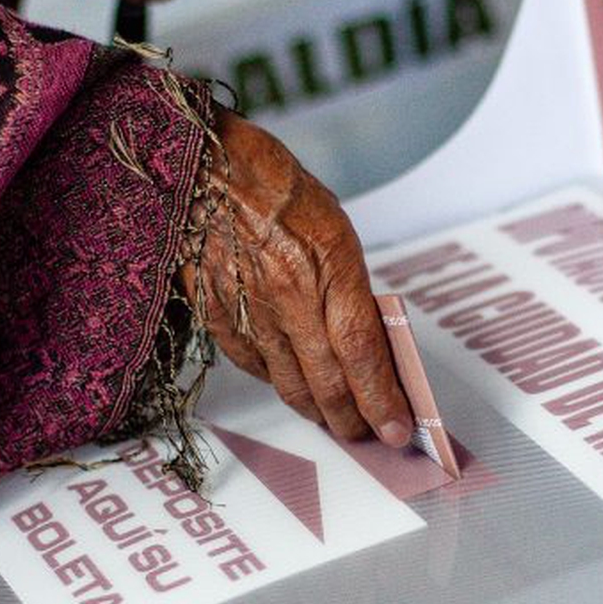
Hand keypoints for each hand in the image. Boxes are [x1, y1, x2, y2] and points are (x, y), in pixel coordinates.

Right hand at [182, 112, 413, 447]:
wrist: (204, 170)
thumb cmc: (274, 189)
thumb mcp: (334, 231)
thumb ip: (349, 289)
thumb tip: (366, 341)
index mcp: (327, 271)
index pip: (362, 355)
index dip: (382, 400)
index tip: (398, 427)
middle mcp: (289, 301)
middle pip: (328, 385)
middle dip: (353, 419)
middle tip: (369, 433)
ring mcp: (249, 314)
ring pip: (290, 386)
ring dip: (317, 411)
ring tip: (334, 418)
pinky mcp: (218, 318)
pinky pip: (254, 367)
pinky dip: (277, 382)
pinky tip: (291, 384)